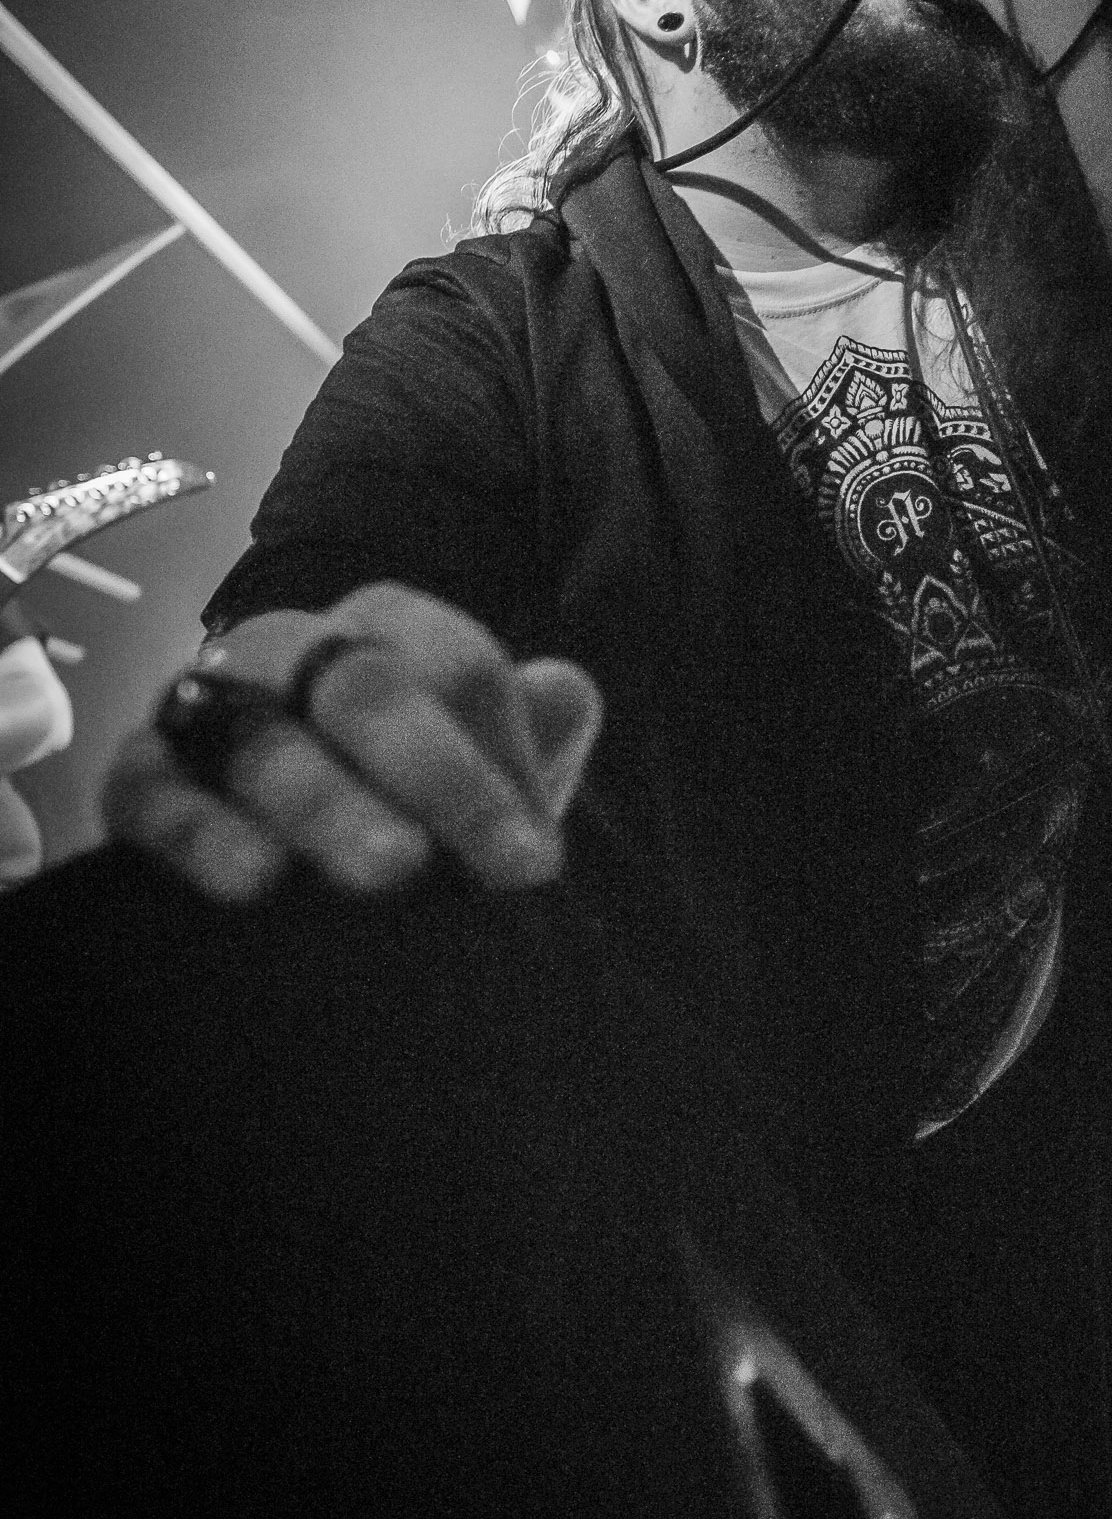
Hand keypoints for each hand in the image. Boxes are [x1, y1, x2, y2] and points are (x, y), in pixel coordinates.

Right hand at [103, 583, 602, 905]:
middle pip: (367, 687)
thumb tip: (565, 692)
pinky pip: (153, 789)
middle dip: (426, 771)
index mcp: (391, 633)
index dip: (502, 760)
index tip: (534, 863)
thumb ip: (532, 739)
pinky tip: (250, 882)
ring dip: (325, 803)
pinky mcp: (140, 776)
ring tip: (383, 870)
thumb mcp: (481, 782)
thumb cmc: (402, 813)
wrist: (289, 884)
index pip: (459, 668)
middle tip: (465, 858)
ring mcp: (214, 709)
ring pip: (266, 738)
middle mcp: (300, 651)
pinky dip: (199, 831)